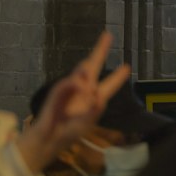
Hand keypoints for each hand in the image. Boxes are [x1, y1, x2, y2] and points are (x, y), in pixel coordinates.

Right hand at [18, 33, 131, 175]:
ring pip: (80, 72)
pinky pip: (66, 85)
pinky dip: (74, 85)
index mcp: (93, 99)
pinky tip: (80, 86)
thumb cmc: (68, 132)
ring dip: (87, 69)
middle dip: (100, 51)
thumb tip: (97, 95)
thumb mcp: (87, 123)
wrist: (48, 141)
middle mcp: (82, 91)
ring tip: (92, 68)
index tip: (127, 66)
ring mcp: (69, 90)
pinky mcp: (56, 94)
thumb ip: (94, 109)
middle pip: (92, 67)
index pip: (108, 85)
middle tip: (108, 35)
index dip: (118, 76)